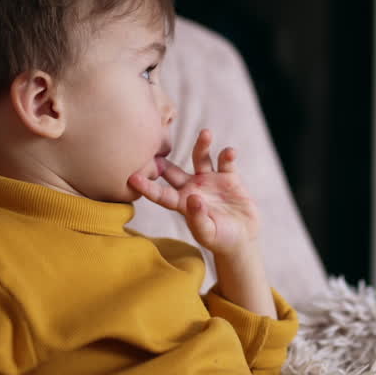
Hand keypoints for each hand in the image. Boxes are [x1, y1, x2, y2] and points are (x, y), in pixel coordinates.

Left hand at [128, 129, 258, 256]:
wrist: (243, 238)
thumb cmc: (221, 240)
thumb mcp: (208, 233)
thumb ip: (198, 218)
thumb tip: (193, 198)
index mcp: (182, 204)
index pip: (161, 194)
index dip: (147, 187)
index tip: (132, 178)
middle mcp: (192, 188)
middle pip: (174, 170)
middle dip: (164, 159)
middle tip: (154, 143)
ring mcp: (210, 181)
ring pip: (201, 158)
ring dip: (202, 145)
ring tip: (206, 133)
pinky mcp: (228, 178)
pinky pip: (226, 162)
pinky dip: (228, 155)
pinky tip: (230, 152)